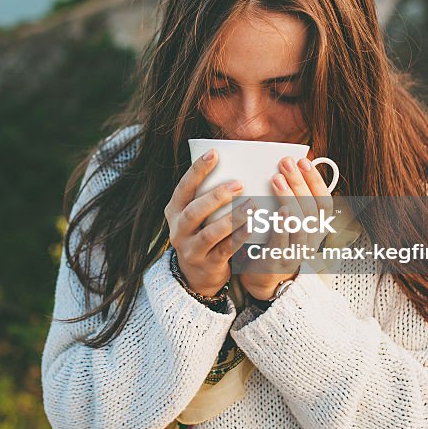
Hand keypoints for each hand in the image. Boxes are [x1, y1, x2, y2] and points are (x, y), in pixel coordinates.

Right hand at [165, 149, 253, 296]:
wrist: (196, 275)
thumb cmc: (201, 233)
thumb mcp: (195, 215)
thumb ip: (205, 196)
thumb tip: (232, 163)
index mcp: (174, 211)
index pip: (184, 187)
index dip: (198, 170)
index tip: (214, 153)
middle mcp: (178, 230)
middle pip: (194, 211)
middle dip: (216, 196)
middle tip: (239, 183)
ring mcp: (191, 249)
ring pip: (210, 233)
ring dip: (231, 218)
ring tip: (251, 205)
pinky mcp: (207, 264)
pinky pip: (225, 249)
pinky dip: (239, 236)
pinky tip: (253, 225)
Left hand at [239, 151, 334, 300]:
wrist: (263, 279)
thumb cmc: (275, 242)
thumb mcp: (290, 223)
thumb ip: (292, 202)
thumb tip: (288, 170)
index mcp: (316, 228)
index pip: (324, 201)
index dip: (316, 181)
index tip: (304, 161)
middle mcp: (311, 240)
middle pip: (311, 208)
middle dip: (299, 182)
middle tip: (286, 163)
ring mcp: (296, 252)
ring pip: (300, 224)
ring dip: (290, 198)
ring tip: (277, 179)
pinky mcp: (278, 261)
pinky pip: (283, 242)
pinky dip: (282, 225)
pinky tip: (278, 211)